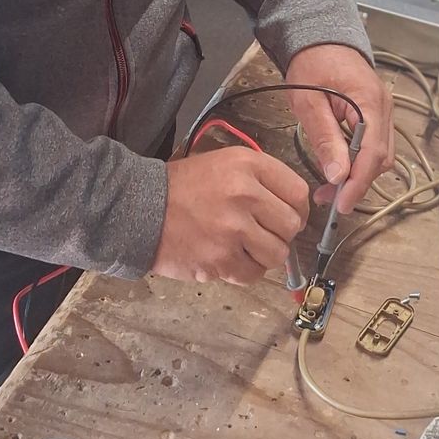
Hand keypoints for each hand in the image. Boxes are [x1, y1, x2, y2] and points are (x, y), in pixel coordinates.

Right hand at [154, 150, 309, 286]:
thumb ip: (261, 180)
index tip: (288, 217)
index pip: (298, 192)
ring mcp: (233, 229)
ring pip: (277, 253)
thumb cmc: (182, 187)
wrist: (140, 208)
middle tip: (261, 233)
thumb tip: (295, 209)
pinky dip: (245, 271)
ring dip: (264, 254)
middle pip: (291, 225)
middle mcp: (245, 194)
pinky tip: (229, 258)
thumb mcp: (224, 164)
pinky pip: (253, 274)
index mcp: (248, 165)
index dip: (298, 209)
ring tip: (243, 247)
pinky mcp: (220, 259)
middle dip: (280, 233)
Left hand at [284, 44, 394, 216]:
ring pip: (379, 155)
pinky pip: (374, 145)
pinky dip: (358, 162)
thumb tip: (338, 175)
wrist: (317, 37)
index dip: (359, 182)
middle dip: (357, 183)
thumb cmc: (310, 64)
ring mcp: (383, 110)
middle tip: (329, 200)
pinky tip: (337, 168)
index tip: (342, 204)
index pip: (372, 153)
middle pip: (380, 158)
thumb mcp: (309, 101)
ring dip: (357, 175)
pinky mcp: (375, 114)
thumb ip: (325, 138)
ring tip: (328, 188)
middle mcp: (384, 107)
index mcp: (370, 101)